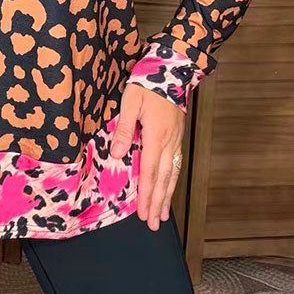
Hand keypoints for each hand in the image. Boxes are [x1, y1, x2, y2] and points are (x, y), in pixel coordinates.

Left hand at [109, 84, 184, 230]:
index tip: (142, 213)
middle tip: (152, 224)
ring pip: (172, 173)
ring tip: (163, 215)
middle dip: (157, 203)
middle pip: (163, 178)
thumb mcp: (130, 102)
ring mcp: (175, 139)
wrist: (171, 69)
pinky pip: (176, 163)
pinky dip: (173, 180)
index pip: (150, 171)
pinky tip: (169, 188)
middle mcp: (168, 141)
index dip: (146, 194)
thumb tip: (117, 155)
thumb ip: (124, 129)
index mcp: (155, 135)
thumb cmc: (147, 83)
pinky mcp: (177, 135)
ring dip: (167, 195)